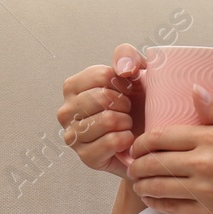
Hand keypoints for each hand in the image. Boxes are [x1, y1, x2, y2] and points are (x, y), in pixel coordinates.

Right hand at [57, 44, 149, 179]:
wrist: (145, 138)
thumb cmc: (137, 103)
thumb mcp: (135, 72)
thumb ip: (128, 56)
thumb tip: (123, 69)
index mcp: (73, 87)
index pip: (102, 76)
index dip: (123, 83)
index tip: (127, 91)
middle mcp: (66, 111)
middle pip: (103, 98)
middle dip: (125, 103)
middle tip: (127, 110)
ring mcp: (73, 136)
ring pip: (107, 120)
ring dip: (126, 121)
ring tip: (126, 124)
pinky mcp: (86, 157)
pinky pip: (111, 141)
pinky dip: (126, 139)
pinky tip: (126, 139)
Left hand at [126, 83, 212, 213]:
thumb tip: (194, 89)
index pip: (161, 136)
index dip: (142, 141)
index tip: (137, 144)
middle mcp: (203, 163)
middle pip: (153, 161)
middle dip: (136, 164)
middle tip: (132, 165)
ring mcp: (203, 190)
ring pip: (156, 186)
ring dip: (141, 185)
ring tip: (138, 184)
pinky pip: (170, 208)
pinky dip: (156, 204)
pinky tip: (153, 201)